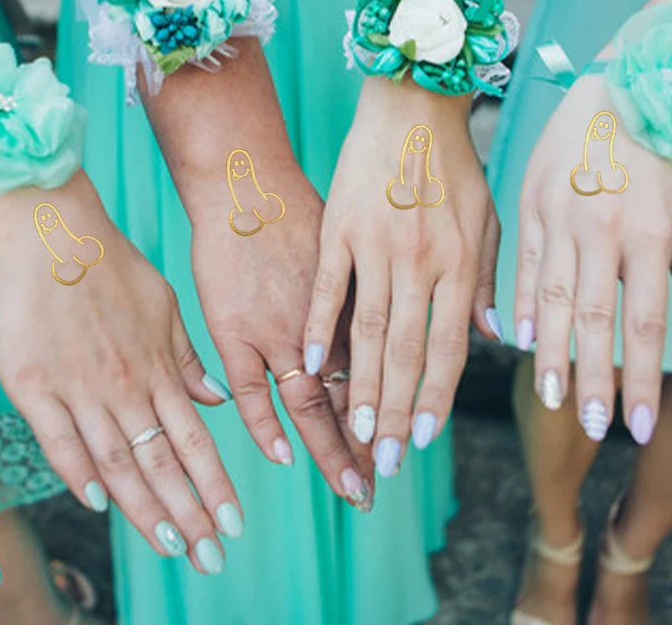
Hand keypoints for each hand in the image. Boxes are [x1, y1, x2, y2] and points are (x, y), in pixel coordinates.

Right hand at [0, 173, 238, 573]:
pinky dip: (78, 472)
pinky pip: (59, 439)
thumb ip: (188, 357)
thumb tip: (217, 396)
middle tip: (211, 556)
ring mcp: (81, 387)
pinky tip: (98, 502)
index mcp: (159, 368)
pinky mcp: (35, 384)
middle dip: (190, 512)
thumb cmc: (113, 267)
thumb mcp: (167, 307)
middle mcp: (127, 385)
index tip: (233, 522)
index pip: (194, 440)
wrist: (56, 235)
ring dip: (145, 508)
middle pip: (162, 462)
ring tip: (170, 546)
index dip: (214, 483)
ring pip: (118, 460)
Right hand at [189, 157, 374, 510]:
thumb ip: (385, 287)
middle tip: (377, 489)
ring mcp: (279, 328)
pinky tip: (283, 456)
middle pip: (352, 397)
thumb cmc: (305, 207)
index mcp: (356, 303)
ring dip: (333, 449)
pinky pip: (250, 387)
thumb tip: (437, 325)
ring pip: (312, 401)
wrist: (249, 182)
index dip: (394, 413)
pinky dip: (265, 423)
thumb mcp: (358, 243)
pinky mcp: (234, 327)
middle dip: (367, 447)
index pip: (384, 373)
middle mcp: (324, 323)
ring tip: (352, 490)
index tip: (404, 447)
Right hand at [304, 78, 499, 477]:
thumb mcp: (488, 220)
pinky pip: (329, 284)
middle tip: (380, 460)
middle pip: (406, 350)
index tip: (420, 440)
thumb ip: (488, 281)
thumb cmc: (455, 165)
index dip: (434, 398)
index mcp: (460, 263)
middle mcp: (421, 260)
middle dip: (393, 410)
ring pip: (367, 328)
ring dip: (359, 384)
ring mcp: (377, 243)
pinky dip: (322, 325)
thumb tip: (493, 338)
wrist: (413, 106)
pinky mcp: (339, 226)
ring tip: (351, 428)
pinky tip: (312, 363)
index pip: (449, 347)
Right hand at [516, 73, 671, 442]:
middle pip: (592, 318)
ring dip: (549, 352)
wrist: (615, 90)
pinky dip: (519, 306)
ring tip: (551, 397)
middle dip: (591, 378)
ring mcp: (559, 217)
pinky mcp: (529, 206)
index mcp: (646, 232)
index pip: (643, 322)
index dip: (640, 378)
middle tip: (589, 426)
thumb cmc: (660, 156)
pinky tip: (519, 342)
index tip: (636, 426)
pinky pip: (522, 265)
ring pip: (550, 297)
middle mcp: (599, 229)